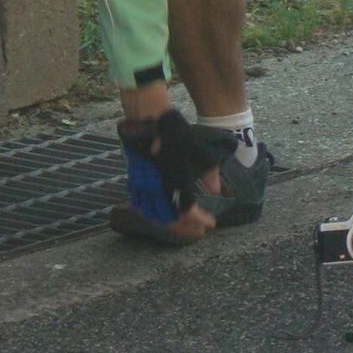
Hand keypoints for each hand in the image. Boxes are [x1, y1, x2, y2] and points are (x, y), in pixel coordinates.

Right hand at [118, 109, 224, 239]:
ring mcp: (143, 186)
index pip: (188, 212)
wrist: (150, 120)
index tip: (210, 224)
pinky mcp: (135, 180)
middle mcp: (157, 189)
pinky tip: (161, 215)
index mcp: (174, 183)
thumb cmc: (176, 134)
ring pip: (154, 216)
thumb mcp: (199, 151)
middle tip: (199, 232)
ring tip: (183, 227)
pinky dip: (153, 215)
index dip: (200, 221)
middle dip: (186, 229)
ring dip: (170, 225)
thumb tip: (217, 191)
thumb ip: (209, 173)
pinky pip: (141, 206)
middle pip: (170, 219)